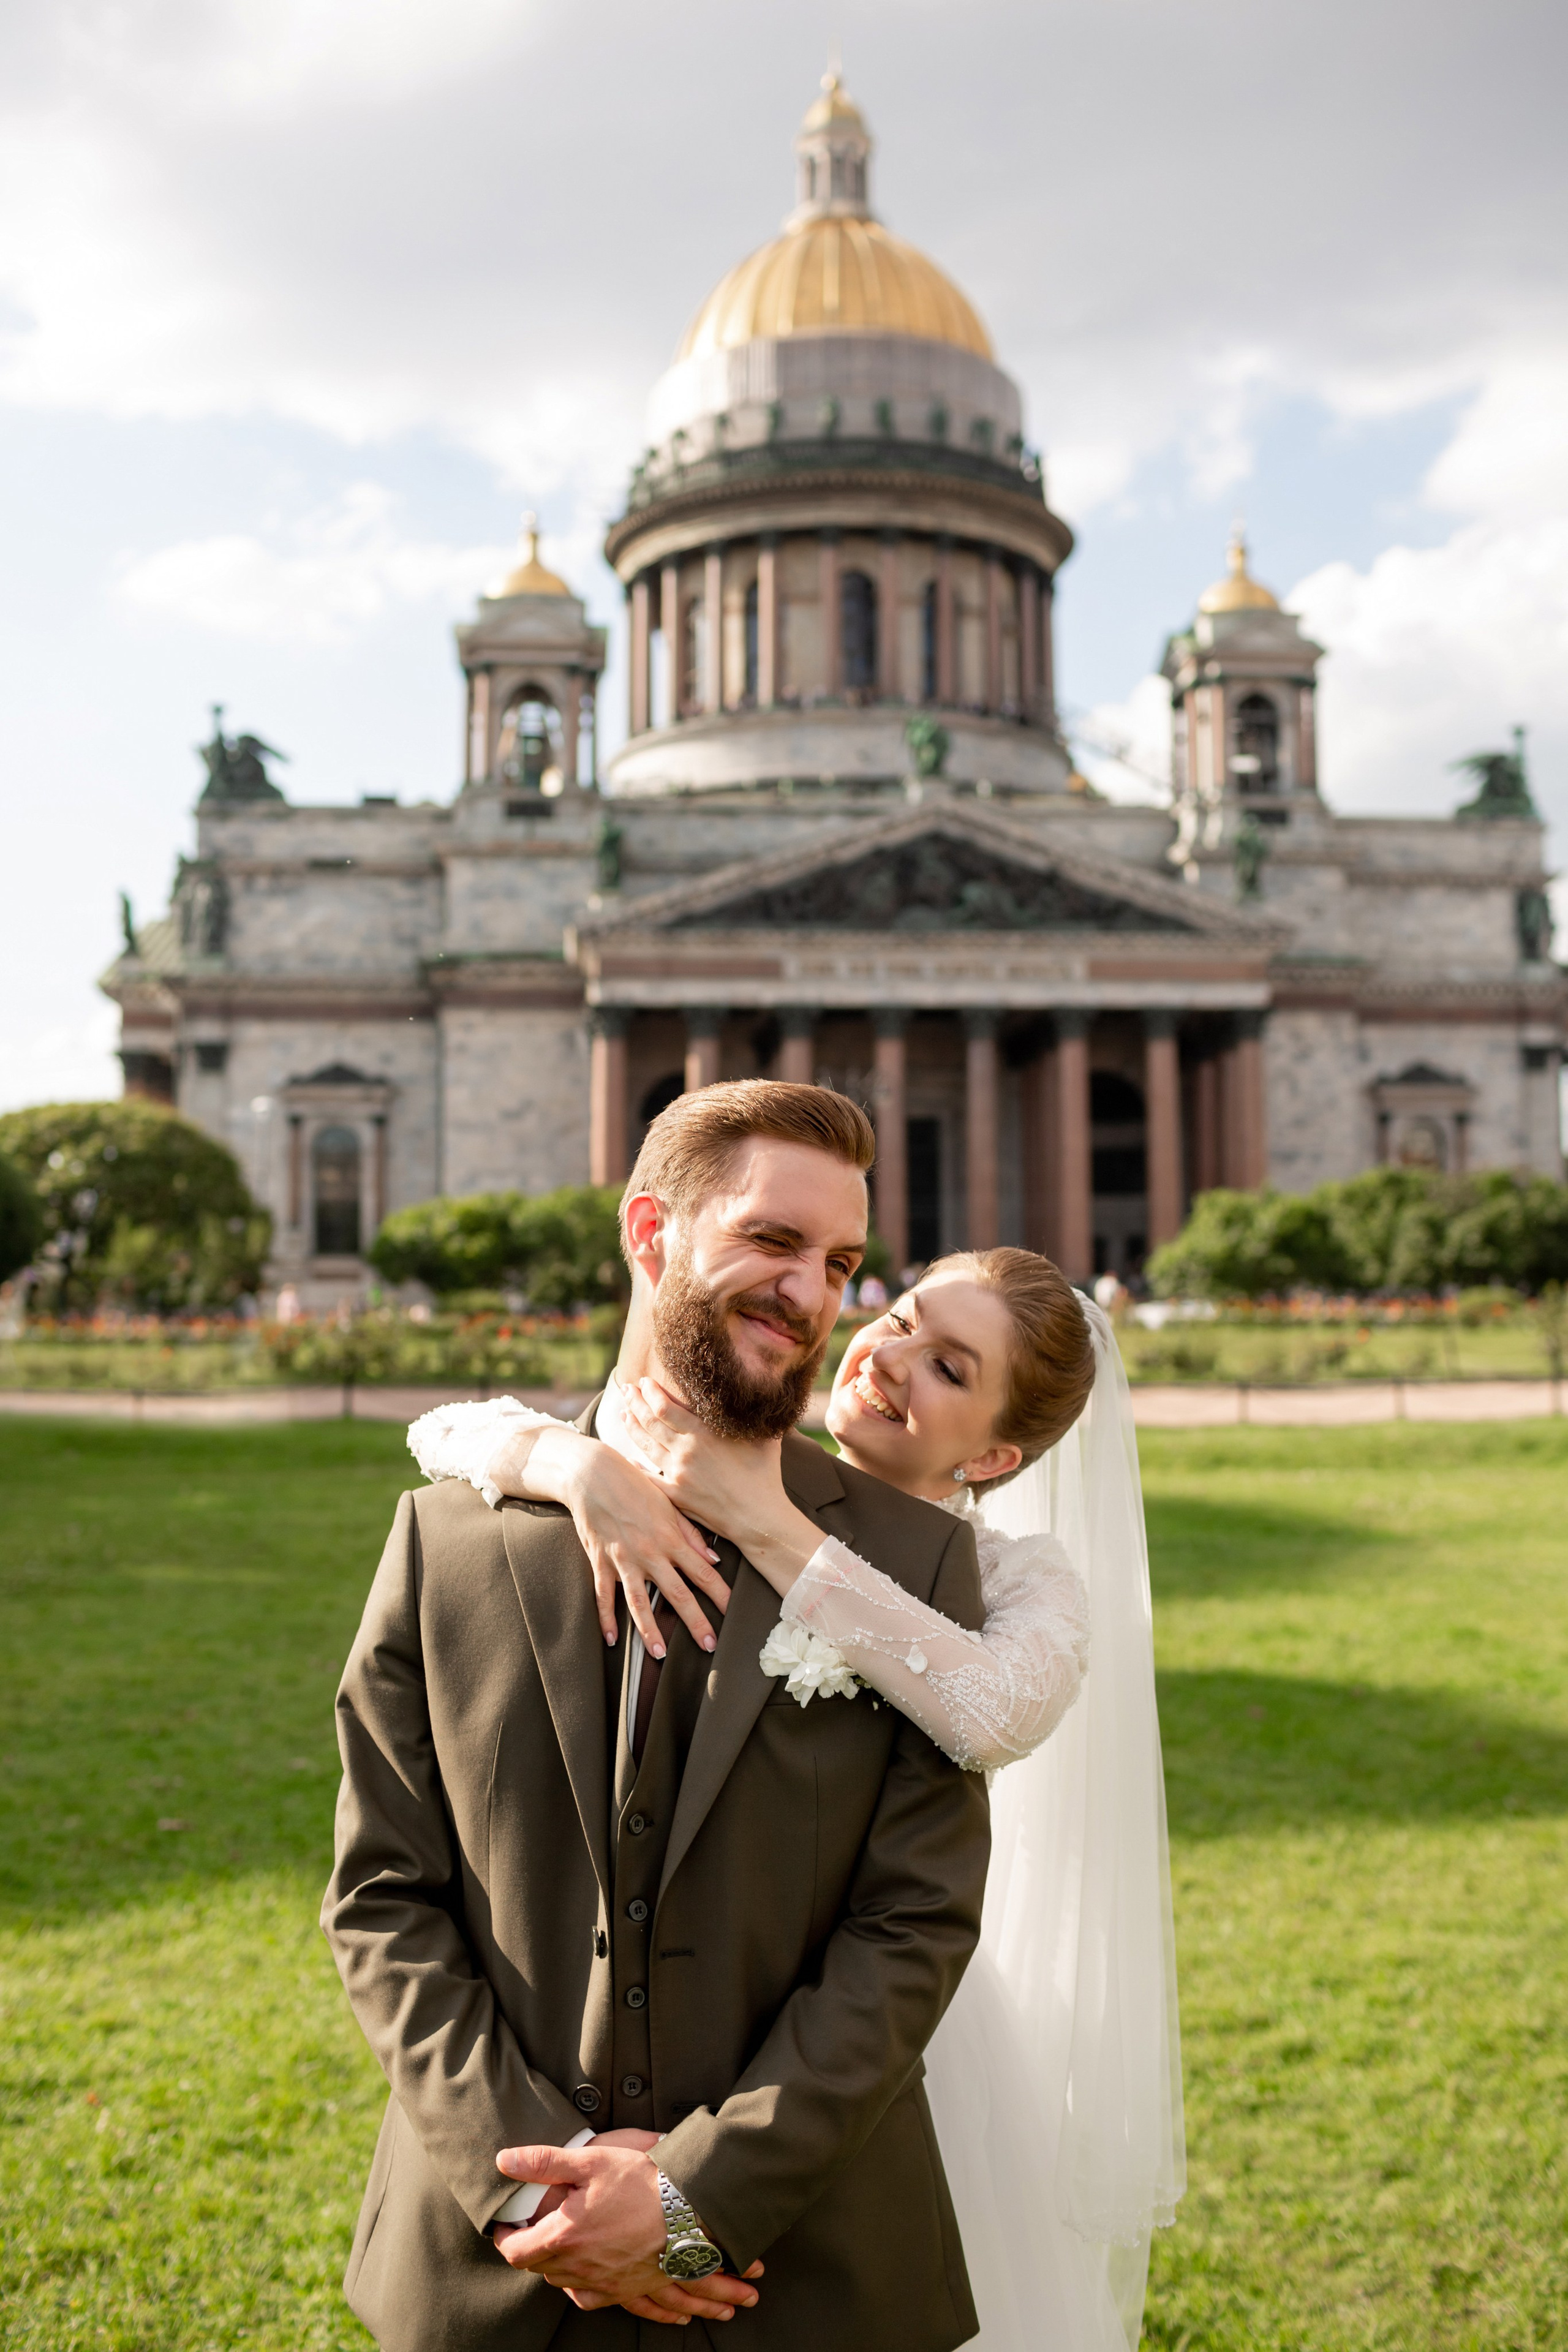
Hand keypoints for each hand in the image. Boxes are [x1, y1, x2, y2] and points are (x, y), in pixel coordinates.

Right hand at [487, 1422, 730, 1654]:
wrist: (592, 1473)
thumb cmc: (634, 1485)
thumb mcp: (669, 1503)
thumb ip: (691, 1533)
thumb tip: (715, 1559)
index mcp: (670, 1537)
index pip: (702, 1571)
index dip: (718, 1593)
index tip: (731, 1612)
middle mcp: (649, 1552)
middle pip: (676, 1593)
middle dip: (694, 1621)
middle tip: (708, 1646)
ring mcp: (622, 1559)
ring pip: (638, 1602)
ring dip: (650, 1631)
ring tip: (661, 1654)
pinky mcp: (599, 1561)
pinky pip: (603, 1596)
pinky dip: (606, 1619)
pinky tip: (612, 1640)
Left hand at [492, 2141, 760, 2322]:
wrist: (688, 2211)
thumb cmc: (639, 2182)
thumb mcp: (589, 2161)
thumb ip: (543, 2163)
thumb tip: (504, 2161)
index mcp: (563, 2236)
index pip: (515, 2252)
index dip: (503, 2238)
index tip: (505, 2224)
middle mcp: (578, 2266)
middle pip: (537, 2267)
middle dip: (528, 2247)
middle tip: (532, 2226)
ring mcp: (601, 2283)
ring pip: (560, 2282)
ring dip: (553, 2264)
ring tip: (559, 2242)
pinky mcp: (622, 2290)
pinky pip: (588, 2299)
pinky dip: (579, 2286)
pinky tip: (583, 2271)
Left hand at [622, 1382, 822, 1596]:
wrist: (759, 1517)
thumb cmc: (765, 1475)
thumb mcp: (764, 1436)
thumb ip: (754, 1413)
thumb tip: (761, 1388)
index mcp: (704, 1434)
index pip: (665, 1407)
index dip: (651, 1392)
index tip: (644, 1381)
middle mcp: (686, 1451)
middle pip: (650, 1422)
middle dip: (635, 1402)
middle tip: (626, 1390)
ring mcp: (678, 1475)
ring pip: (646, 1446)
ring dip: (632, 1427)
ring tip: (624, 1413)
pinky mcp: (676, 1495)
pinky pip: (648, 1477)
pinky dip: (635, 1464)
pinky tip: (627, 1456)